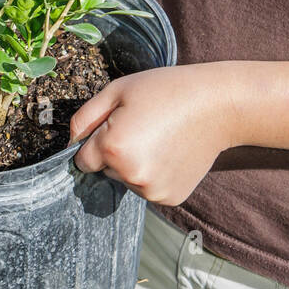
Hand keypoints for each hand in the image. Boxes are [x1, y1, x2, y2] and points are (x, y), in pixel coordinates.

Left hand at [71, 63, 238, 204]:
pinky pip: (148, 187)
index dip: (97, 140)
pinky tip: (171, 151)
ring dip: (135, 164)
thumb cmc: (166, 90)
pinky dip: (155, 173)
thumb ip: (85, 117)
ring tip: (160, 137)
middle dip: (115, 152)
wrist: (218, 105)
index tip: (117, 124)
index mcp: (112, 149)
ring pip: (127, 180)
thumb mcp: (119, 90)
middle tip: (144, 126)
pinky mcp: (170, 198)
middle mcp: (130, 176)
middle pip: (105, 171)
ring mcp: (151, 191)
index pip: (82, 160)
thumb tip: (69, 144)